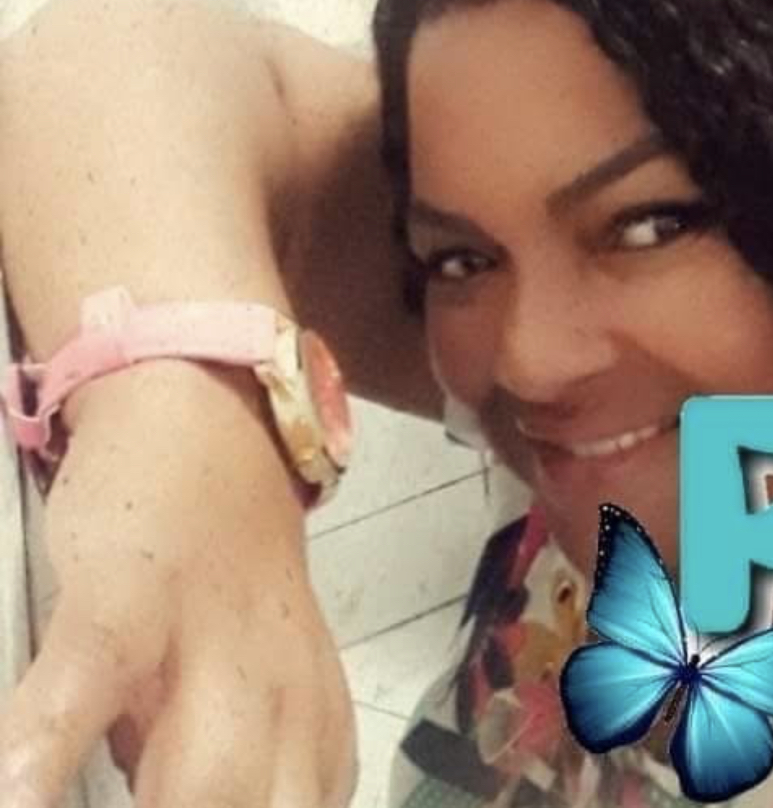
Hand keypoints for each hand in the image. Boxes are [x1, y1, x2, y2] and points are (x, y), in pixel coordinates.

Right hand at [0, 372, 357, 807]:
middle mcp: (280, 697)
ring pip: (199, 780)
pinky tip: (14, 792)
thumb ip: (239, 783)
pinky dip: (43, 750)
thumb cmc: (225, 585)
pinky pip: (87, 684)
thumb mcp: (253, 693)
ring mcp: (208, 642)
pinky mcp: (129, 594)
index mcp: (314, 734)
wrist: (211, 429)